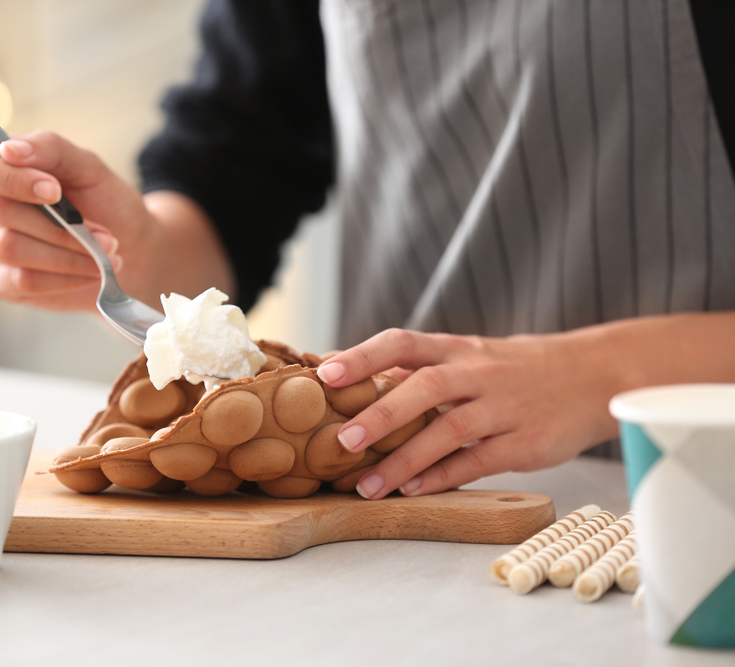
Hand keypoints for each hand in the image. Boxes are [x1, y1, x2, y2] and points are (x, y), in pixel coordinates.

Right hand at [0, 130, 159, 311]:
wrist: (124, 247)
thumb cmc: (98, 199)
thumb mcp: (85, 166)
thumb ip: (49, 149)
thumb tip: (9, 149)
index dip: (12, 180)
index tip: (55, 191)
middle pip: (0, 211)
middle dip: (59, 225)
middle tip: (103, 234)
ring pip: (11, 248)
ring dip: (67, 254)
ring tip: (104, 254)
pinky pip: (22, 280)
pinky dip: (65, 278)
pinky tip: (91, 273)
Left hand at [315, 328, 623, 498]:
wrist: (593, 375)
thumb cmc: (514, 369)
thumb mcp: (469, 356)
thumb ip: (420, 368)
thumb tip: (352, 379)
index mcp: (456, 349)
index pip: (403, 343)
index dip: (363, 356)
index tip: (325, 375)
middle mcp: (477, 373)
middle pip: (425, 387)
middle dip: (381, 413)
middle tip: (341, 440)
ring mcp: (503, 408)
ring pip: (449, 430)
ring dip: (404, 460)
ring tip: (367, 485)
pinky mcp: (524, 443)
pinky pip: (479, 461)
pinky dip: (443, 477)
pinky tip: (413, 491)